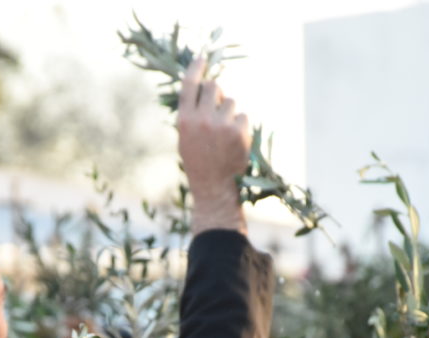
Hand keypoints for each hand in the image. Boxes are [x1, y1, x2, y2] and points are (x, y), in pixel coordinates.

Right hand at [177, 58, 250, 234]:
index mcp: (184, 120)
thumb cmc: (199, 163)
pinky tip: (236, 143)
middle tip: (218, 107)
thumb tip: (206, 88)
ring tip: (226, 136)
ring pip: (231, 102)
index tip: (202, 57)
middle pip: (213, 87)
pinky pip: (244, 116)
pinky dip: (242, 127)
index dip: (196, 68)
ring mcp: (221, 124)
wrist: (214, 188)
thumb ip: (192, 114)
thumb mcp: (186, 138)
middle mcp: (201, 119)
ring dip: (231, 113)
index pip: (189, 85)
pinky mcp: (239, 131)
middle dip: (218, 93)